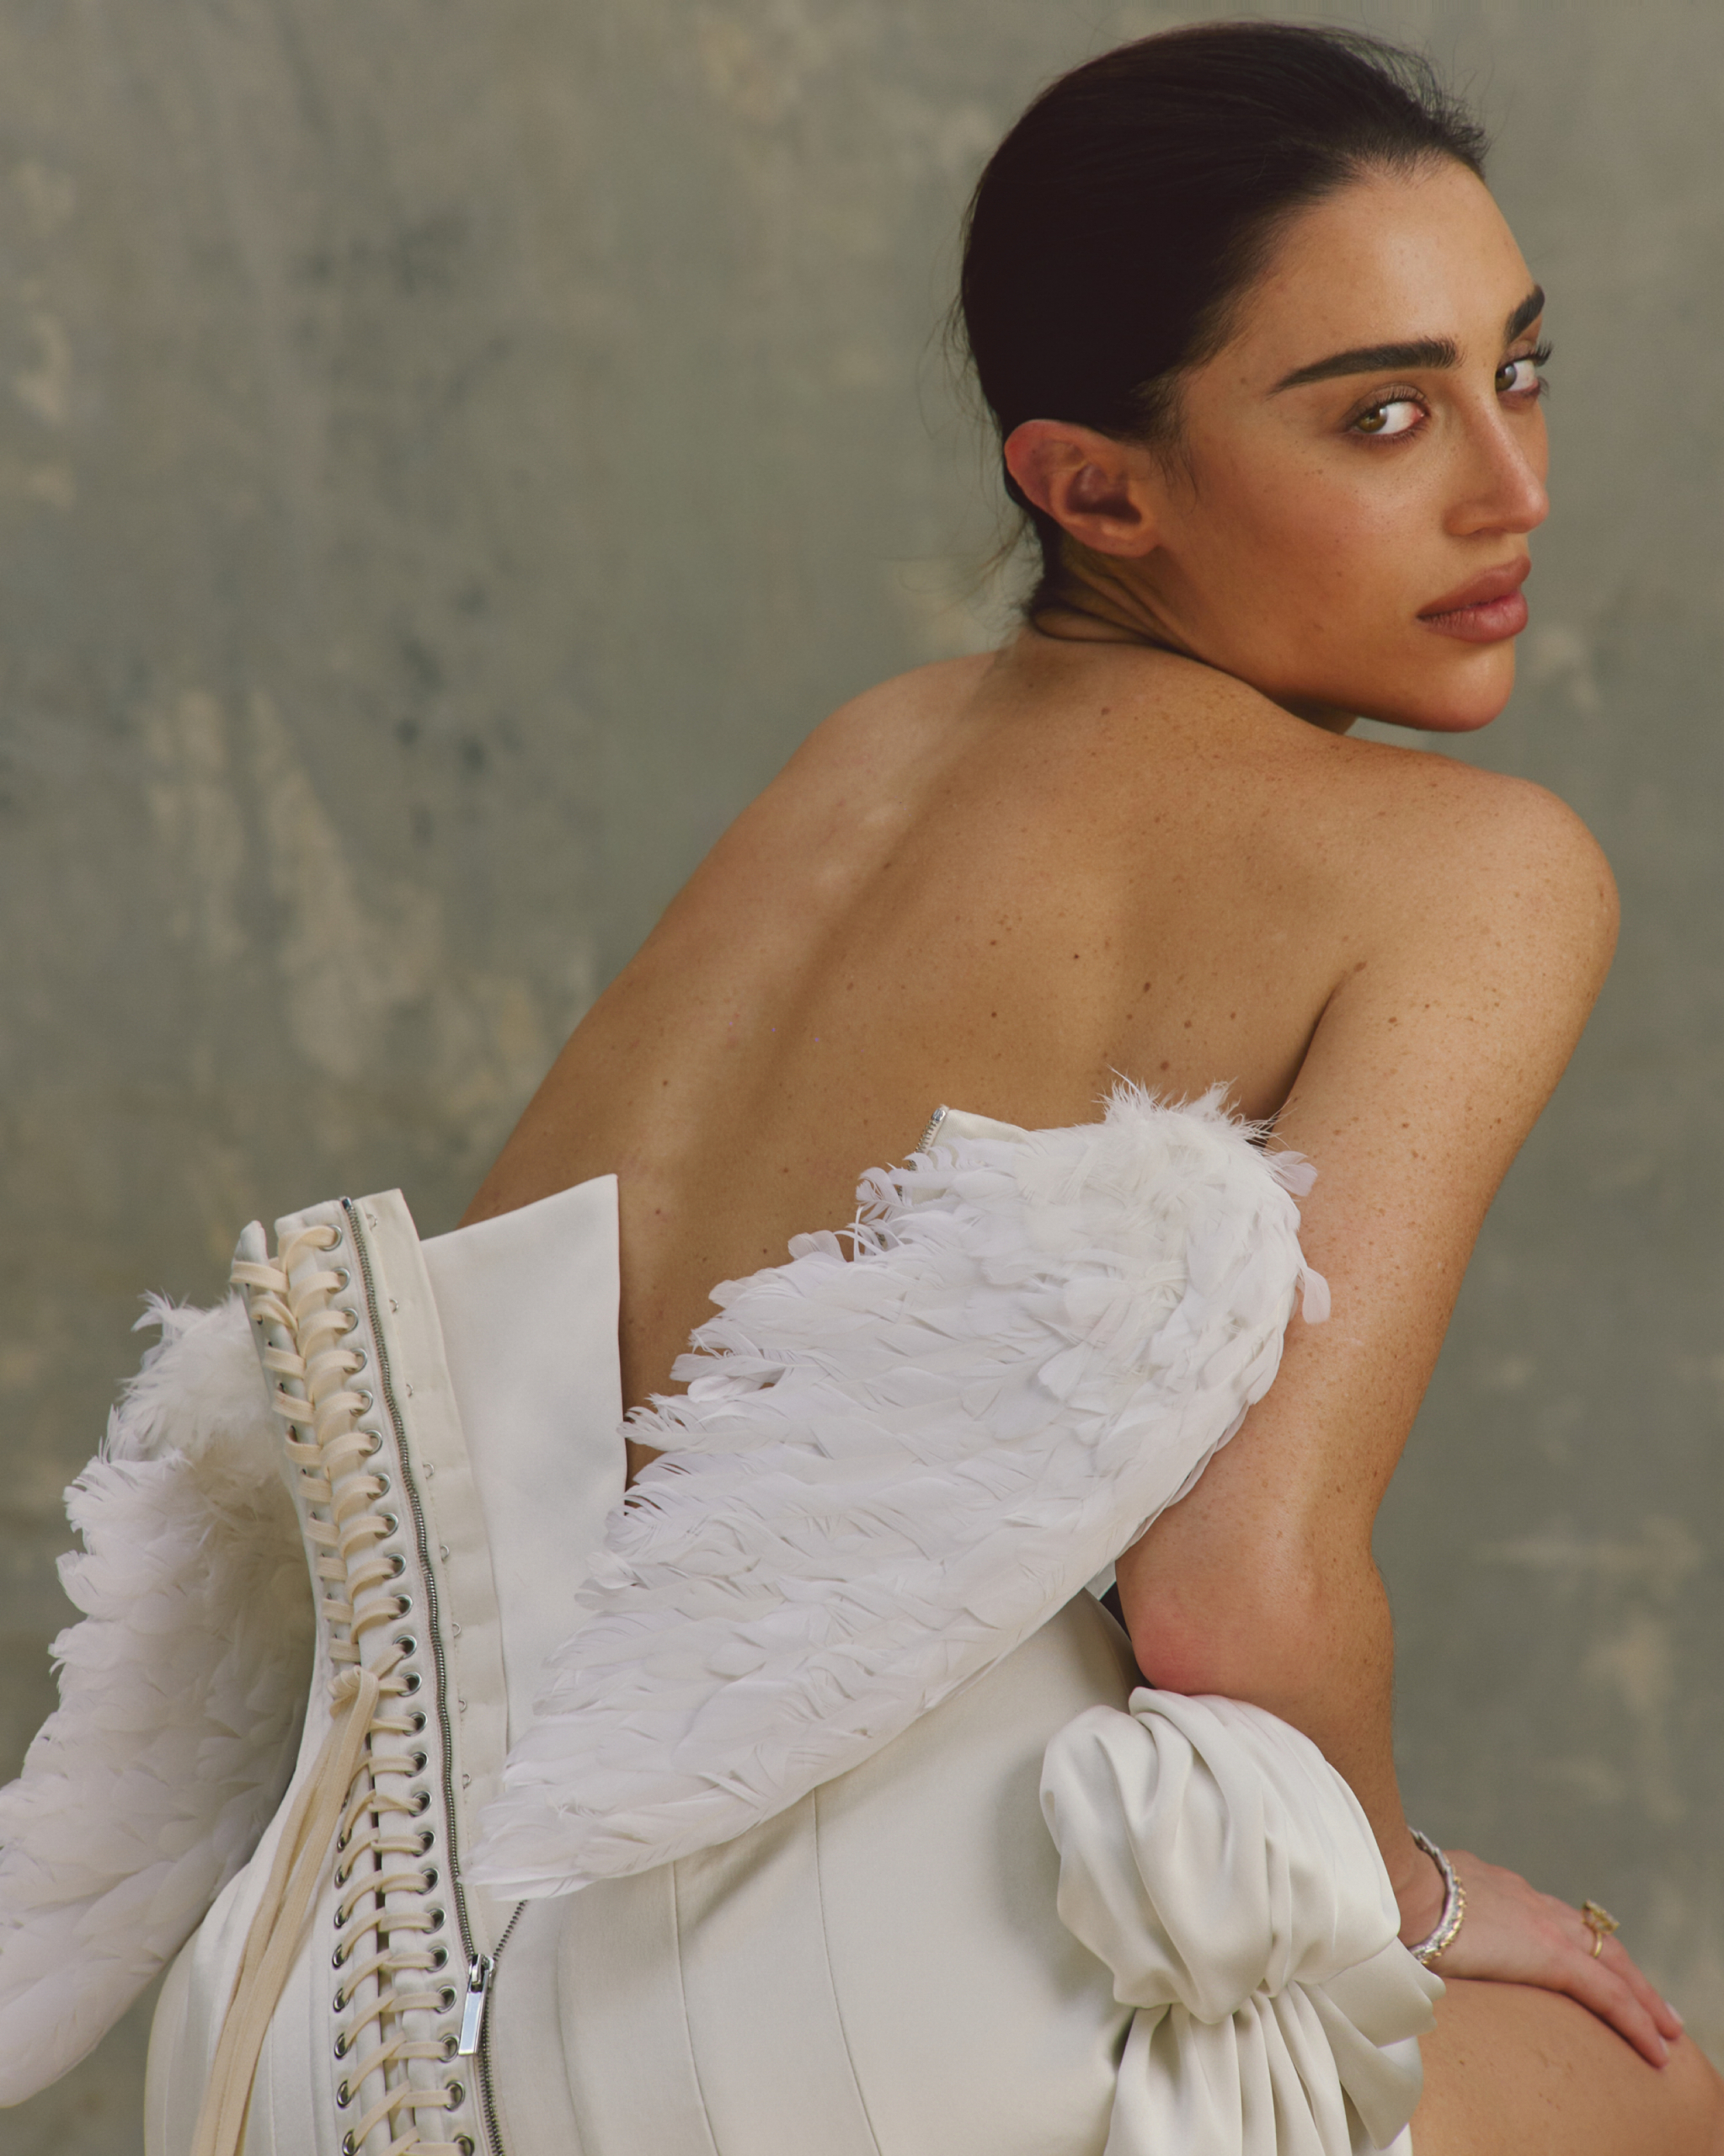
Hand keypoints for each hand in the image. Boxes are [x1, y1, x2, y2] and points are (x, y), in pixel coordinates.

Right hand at [1403, 1847, 1683, 2067]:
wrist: (1394, 1886)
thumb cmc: (1387, 1898)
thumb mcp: (1412, 1903)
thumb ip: (1424, 1918)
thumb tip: (1407, 1939)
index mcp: (1489, 1885)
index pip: (1544, 1914)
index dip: (1571, 1939)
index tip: (1585, 1959)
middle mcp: (1523, 1897)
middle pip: (1588, 1935)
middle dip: (1621, 1969)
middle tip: (1650, 2001)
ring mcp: (1541, 1922)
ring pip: (1610, 1961)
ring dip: (1641, 1996)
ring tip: (1665, 2027)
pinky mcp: (1550, 1954)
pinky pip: (1608, 1992)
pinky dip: (1636, 2018)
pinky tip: (1655, 2046)